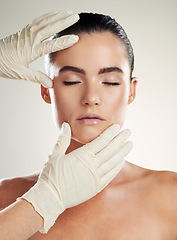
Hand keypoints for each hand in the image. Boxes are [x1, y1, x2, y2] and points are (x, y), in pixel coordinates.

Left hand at [0, 11, 78, 87]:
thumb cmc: (5, 64)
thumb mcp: (21, 74)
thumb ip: (37, 77)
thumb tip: (50, 83)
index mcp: (31, 50)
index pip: (51, 45)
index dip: (64, 42)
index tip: (75, 38)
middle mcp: (30, 39)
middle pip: (50, 28)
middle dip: (64, 22)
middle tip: (75, 18)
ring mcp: (27, 33)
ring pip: (45, 22)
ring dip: (58, 17)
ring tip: (69, 13)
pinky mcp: (24, 31)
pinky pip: (38, 21)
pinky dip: (47, 16)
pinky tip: (54, 14)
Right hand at [18, 122, 132, 232]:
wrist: (51, 198)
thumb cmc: (51, 175)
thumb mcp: (55, 155)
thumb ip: (62, 139)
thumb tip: (65, 125)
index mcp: (82, 155)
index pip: (101, 141)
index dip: (110, 133)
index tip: (117, 127)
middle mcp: (92, 165)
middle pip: (110, 149)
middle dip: (120, 139)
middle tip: (128, 132)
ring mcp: (96, 176)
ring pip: (113, 161)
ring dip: (123, 152)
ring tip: (130, 144)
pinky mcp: (96, 186)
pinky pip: (111, 174)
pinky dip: (118, 166)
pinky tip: (122, 160)